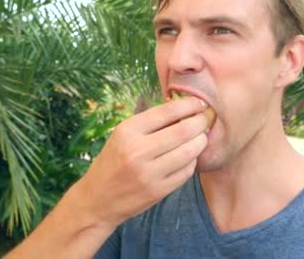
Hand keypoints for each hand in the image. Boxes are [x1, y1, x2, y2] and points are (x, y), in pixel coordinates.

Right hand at [75, 96, 208, 227]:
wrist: (98, 199)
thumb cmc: (113, 162)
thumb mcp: (122, 135)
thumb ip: (150, 123)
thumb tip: (184, 108)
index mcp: (127, 131)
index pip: (167, 111)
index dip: (189, 105)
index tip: (199, 103)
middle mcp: (137, 150)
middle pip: (183, 131)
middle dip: (200, 122)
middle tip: (205, 120)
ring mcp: (148, 173)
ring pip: (189, 152)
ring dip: (200, 142)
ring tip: (200, 138)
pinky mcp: (158, 191)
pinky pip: (186, 172)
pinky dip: (192, 162)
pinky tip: (189, 157)